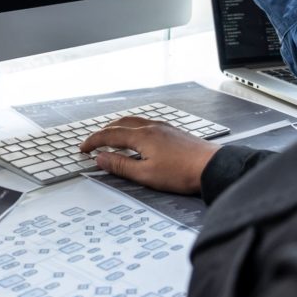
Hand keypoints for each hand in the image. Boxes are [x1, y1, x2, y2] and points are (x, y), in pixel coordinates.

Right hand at [80, 117, 220, 194]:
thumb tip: (101, 158)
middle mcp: (151, 127)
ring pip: (134, 121)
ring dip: (118, 128)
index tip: (83, 148)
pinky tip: (138, 138)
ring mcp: (164, 127)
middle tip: (93, 142)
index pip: (109, 135)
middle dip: (104, 132)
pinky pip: (146, 124)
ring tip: (111, 137)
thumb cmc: (183, 173)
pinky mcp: (173, 132)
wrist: (213, 167)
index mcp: (142, 136)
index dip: (93, 141)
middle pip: (120, 124)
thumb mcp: (146, 175)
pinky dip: (133, 128)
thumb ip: (121, 166)